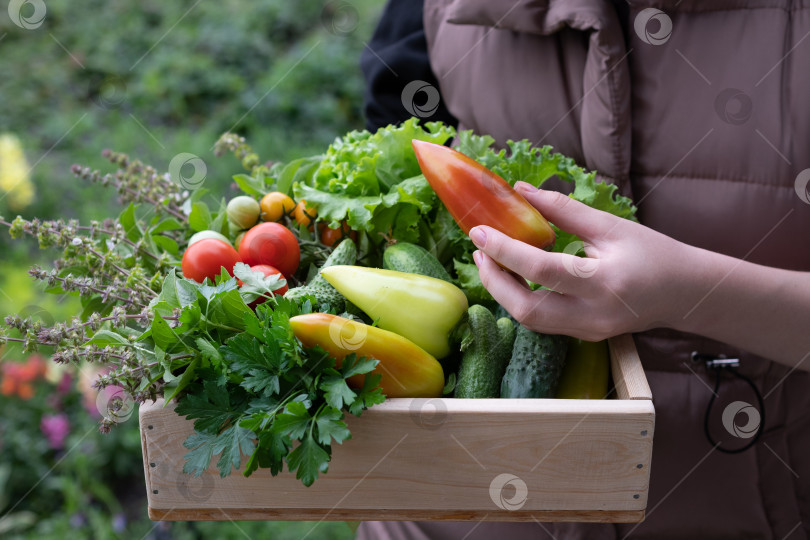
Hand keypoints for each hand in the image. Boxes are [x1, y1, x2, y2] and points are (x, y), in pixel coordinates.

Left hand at [470, 182, 687, 340]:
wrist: (685, 293)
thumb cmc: (653, 253)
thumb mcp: (610, 226)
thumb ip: (563, 209)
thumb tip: (521, 190)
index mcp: (604, 282)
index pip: (541, 270)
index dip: (505, 251)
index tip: (478, 231)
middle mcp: (593, 314)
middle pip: (526, 310)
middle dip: (493, 280)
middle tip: (478, 249)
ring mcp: (587, 331)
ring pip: (529, 321)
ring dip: (502, 292)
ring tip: (490, 260)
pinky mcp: (584, 337)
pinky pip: (541, 322)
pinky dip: (520, 299)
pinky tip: (512, 276)